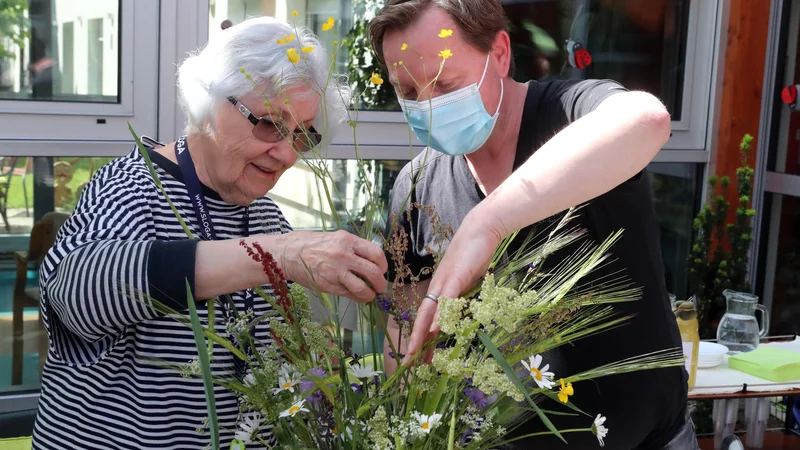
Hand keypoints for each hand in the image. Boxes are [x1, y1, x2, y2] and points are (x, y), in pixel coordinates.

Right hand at [280, 230, 387, 302]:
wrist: (288, 253)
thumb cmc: (313, 244)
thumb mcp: (336, 237)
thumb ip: (354, 247)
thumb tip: (372, 260)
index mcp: (347, 240)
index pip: (376, 253)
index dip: (383, 265)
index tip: (383, 270)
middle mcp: (343, 255)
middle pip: (373, 272)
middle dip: (381, 283)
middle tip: (380, 287)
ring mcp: (335, 272)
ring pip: (362, 288)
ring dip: (370, 294)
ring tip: (370, 295)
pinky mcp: (327, 285)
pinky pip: (348, 294)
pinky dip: (357, 297)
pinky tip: (358, 296)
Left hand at [404, 212, 504, 363]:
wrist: (480, 229)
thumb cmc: (475, 254)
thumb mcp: (468, 281)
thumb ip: (462, 296)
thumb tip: (461, 312)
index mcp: (440, 290)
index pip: (427, 318)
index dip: (421, 337)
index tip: (418, 357)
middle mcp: (437, 288)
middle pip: (422, 319)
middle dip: (416, 342)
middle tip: (409, 364)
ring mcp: (445, 282)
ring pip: (429, 312)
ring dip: (422, 334)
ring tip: (415, 354)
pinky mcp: (456, 277)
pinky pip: (445, 300)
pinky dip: (439, 315)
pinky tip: (435, 329)